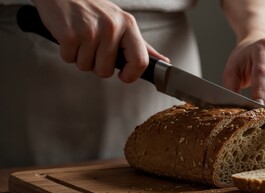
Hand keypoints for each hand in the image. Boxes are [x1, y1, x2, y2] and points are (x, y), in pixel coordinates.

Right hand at [32, 0, 168, 82]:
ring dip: (81, 57)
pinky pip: (69, 59)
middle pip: (106, 71)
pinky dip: (67, 52)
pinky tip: (70, 37)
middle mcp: (112, 27)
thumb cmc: (94, 10)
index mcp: (128, 25)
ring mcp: (91, 31)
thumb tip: (163, 62)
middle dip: (97, 65)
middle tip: (93, 48)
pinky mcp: (70, 34)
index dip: (131, 75)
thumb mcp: (122, 23)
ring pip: (86, 67)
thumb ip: (142, 46)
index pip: (140, 61)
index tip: (124, 76)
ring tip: (82, 39)